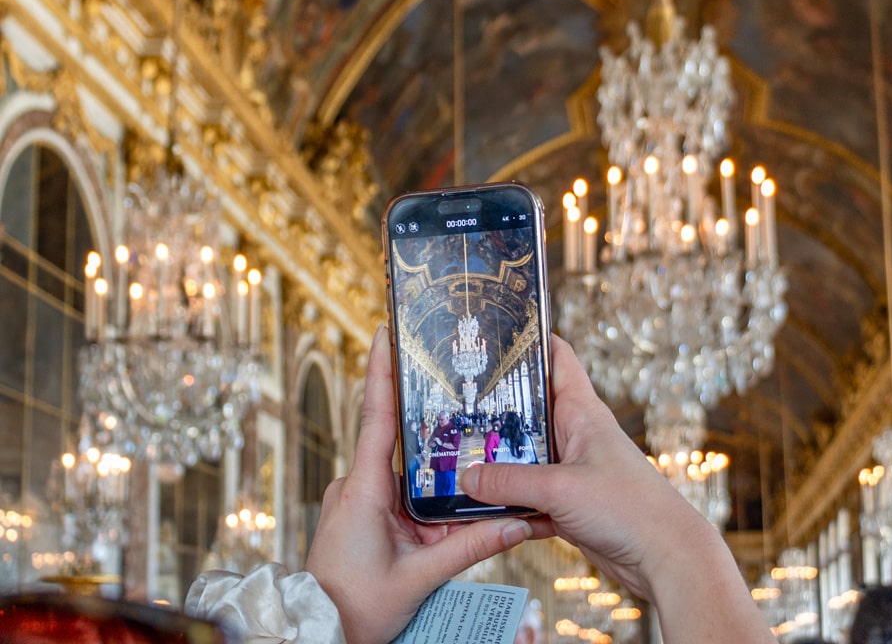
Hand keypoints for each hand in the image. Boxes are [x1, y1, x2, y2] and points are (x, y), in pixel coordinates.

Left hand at [304, 324, 533, 643]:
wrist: (317, 635)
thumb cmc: (355, 608)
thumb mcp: (420, 577)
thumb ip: (470, 547)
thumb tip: (518, 523)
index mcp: (363, 490)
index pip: (375, 417)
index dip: (381, 372)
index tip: (386, 332)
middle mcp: (355, 486)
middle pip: (395, 435)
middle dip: (423, 410)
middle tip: (449, 373)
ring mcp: (355, 500)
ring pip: (401, 467)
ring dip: (430, 460)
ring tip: (465, 442)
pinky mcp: (360, 516)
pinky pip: (396, 489)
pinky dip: (422, 485)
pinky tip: (450, 490)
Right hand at [460, 336, 774, 642]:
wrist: (664, 557)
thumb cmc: (629, 508)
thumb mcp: (561, 489)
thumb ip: (510, 481)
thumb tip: (465, 476)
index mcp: (583, 412)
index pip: (558, 358)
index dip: (531, 340)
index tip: (495, 331)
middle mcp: (576, 435)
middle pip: (530, 410)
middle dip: (495, 408)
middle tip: (452, 402)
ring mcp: (572, 470)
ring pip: (525, 457)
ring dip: (497, 462)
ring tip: (455, 458)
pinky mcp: (570, 504)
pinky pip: (529, 496)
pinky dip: (509, 504)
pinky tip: (483, 513)